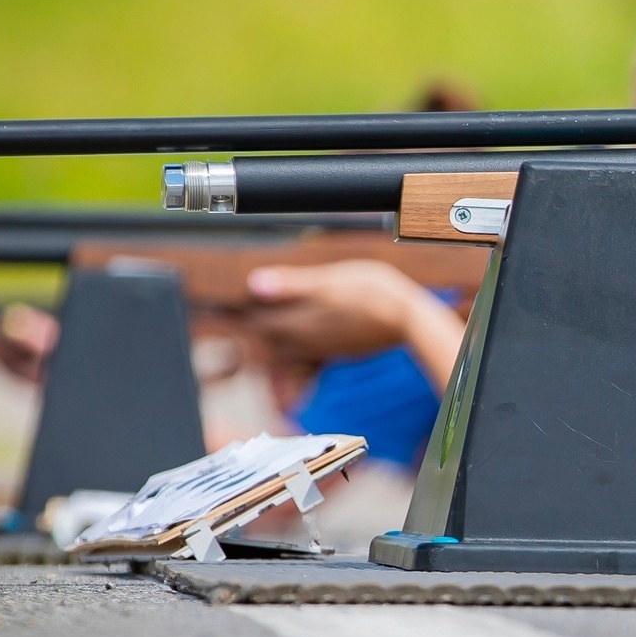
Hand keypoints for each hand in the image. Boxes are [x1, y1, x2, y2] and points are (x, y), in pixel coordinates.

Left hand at [244, 260, 461, 366]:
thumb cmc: (374, 294)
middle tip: (239, 318)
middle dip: (256, 328)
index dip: (242, 313)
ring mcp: (324, 347)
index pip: (259, 320)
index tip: (226, 307)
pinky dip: (296, 350)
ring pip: (287, 349)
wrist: (409, 319)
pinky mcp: (339, 350)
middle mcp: (308, 339)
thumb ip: (293, 284)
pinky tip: (300, 342)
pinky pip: (307, 356)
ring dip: (274, 341)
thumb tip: (256, 283)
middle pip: (270, 338)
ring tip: (263, 333)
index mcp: (300, 321)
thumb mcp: (332, 279)